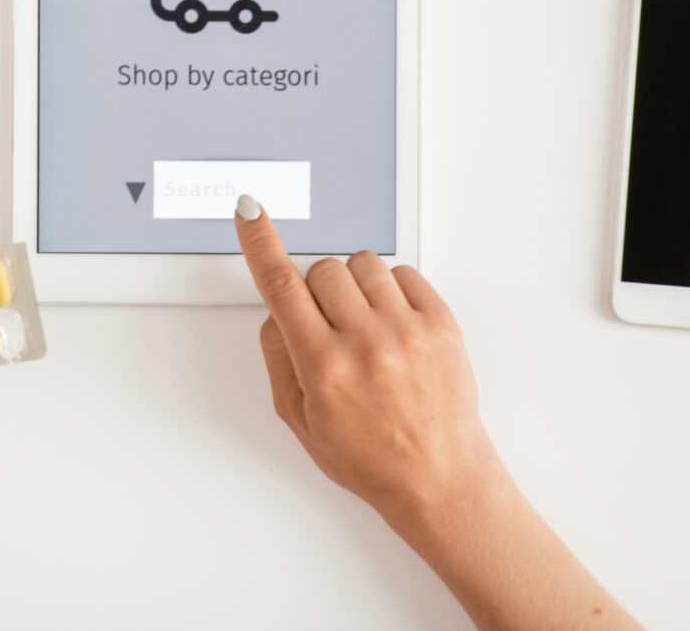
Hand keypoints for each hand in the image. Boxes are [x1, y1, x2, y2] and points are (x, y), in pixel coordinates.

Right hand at [234, 198, 497, 530]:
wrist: (439, 478)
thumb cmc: (371, 458)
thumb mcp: (301, 421)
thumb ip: (279, 359)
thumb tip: (277, 310)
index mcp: (323, 367)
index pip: (280, 285)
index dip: (259, 241)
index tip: (249, 211)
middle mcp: (365, 343)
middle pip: (322, 270)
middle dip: (317, 292)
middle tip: (331, 328)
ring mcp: (407, 330)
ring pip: (363, 263)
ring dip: (355, 288)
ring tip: (366, 328)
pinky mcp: (441, 323)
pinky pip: (403, 273)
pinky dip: (391, 292)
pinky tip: (392, 327)